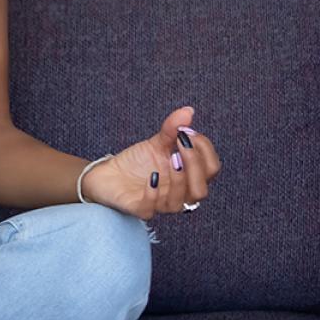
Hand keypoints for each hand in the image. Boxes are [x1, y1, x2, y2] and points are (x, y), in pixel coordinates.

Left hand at [82, 106, 221, 218]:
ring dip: (179, 180)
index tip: (188, 131)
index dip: (205, 150)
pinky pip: (151, 208)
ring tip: (170, 158)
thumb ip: (173, 129)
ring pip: (182, 202)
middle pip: (201, 189)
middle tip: (182, 144)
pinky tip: (151, 177)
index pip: (211, 169)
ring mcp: (161, 204)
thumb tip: (188, 111)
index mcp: (189, 177)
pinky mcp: (140, 209)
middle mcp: (180, 193)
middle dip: (195, 166)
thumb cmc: (137, 161)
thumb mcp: (156, 142)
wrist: (107, 174)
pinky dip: (154, 193)